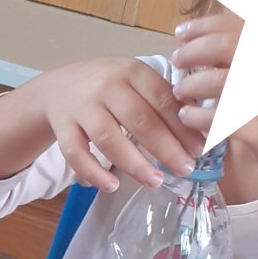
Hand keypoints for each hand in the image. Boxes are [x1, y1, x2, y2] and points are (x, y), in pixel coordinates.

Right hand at [29, 58, 203, 192]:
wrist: (57, 88)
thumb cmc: (106, 88)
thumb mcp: (135, 81)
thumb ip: (162, 99)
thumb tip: (201, 129)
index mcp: (132, 72)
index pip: (162, 99)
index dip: (182, 126)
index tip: (199, 149)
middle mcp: (106, 86)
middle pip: (139, 119)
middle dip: (165, 147)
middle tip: (185, 169)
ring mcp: (82, 106)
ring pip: (109, 138)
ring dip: (134, 163)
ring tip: (154, 182)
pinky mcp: (62, 126)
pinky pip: (76, 153)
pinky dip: (93, 172)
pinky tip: (111, 187)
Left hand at [174, 10, 257, 183]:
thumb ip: (251, 54)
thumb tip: (203, 37)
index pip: (239, 24)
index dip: (204, 26)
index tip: (180, 33)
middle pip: (225, 46)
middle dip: (192, 52)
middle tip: (177, 60)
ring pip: (218, 81)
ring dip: (190, 85)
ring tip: (181, 91)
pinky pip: (216, 117)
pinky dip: (195, 116)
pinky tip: (188, 116)